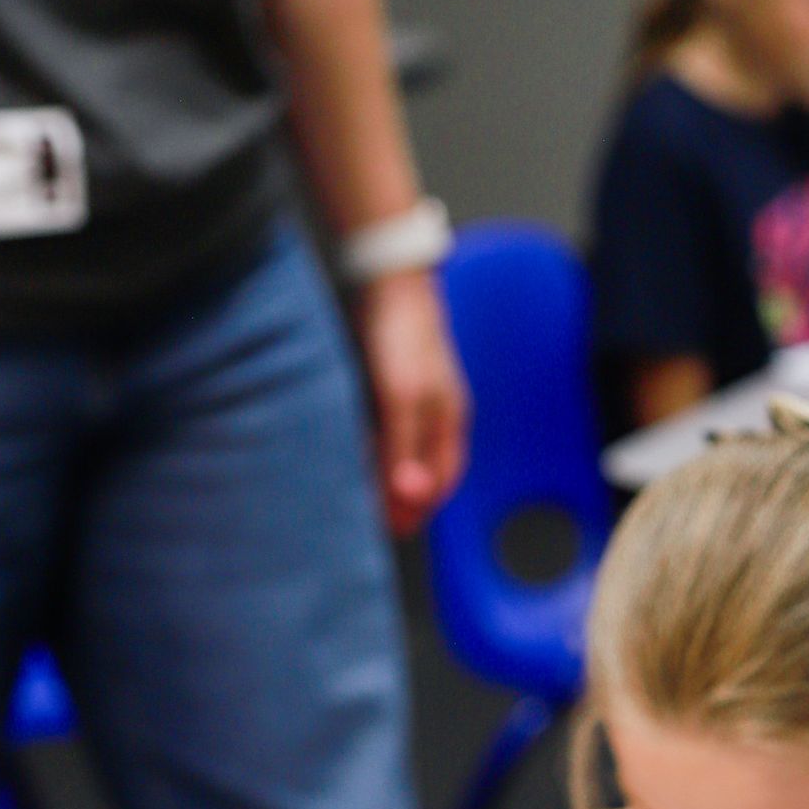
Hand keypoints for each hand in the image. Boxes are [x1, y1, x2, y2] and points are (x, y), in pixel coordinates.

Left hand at [353, 267, 467, 534]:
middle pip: (425, 468)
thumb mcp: (402, 399)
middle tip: (376, 520)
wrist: (388, 279)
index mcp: (450, 420)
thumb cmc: (403, 336)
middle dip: (405, 498)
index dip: (420, 508)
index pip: (443, 480)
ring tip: (364, 494)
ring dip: (388, 475)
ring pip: (406, 450)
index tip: (395, 530)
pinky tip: (358, 452)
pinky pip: (389, 429)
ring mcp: (417, 397)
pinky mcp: (394, 383)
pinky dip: (376, 449)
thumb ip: (404, 449)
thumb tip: (411, 498)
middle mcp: (437, 413)